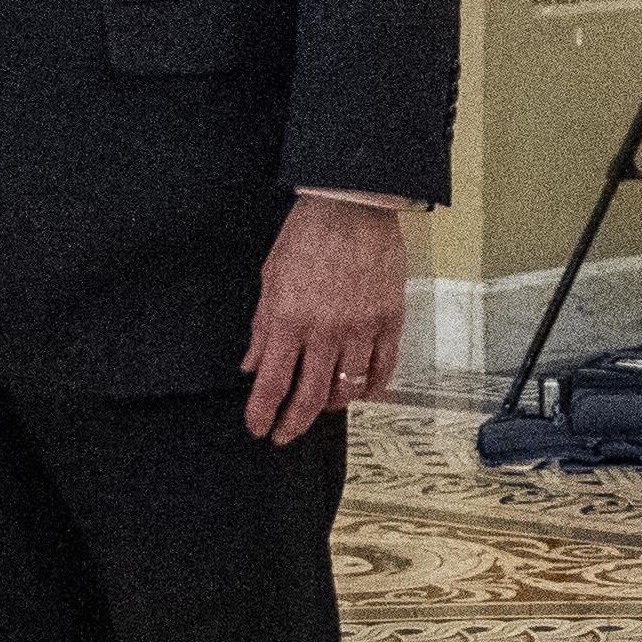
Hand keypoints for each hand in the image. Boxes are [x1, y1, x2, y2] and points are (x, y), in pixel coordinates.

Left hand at [242, 196, 407, 442]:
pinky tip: (360, 391)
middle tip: (285, 435)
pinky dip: (370, 387)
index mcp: (289, 320)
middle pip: (309, 397)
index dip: (262, 414)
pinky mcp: (389, 319)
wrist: (353, 206)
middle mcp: (325, 331)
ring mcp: (361, 327)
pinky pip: (382, 368)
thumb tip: (252, 366)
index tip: (258, 428)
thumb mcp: (270, 278)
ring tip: (321, 406)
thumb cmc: (307, 235)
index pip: (272, 384)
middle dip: (293, 423)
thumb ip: (262, 328)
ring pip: (347, 388)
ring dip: (330, 405)